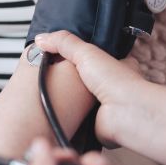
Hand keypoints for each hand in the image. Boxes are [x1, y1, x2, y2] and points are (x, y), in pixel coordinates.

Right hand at [35, 31, 144, 146]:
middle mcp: (112, 87)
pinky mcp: (95, 125)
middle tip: (51, 78)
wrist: (124, 113)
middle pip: (85, 81)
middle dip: (70, 82)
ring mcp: (104, 107)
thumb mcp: (86, 52)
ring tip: (49, 95)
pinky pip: (77, 121)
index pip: (95, 57)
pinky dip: (67, 118)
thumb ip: (63, 43)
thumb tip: (41, 39)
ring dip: (68, 101)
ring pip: (80, 102)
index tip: (59, 56)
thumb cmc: (117, 82)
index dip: (79, 56)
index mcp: (117, 65)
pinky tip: (56, 113)